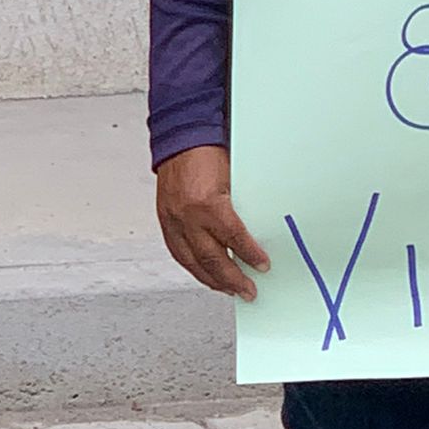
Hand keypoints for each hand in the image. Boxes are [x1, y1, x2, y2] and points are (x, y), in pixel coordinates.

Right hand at [156, 145, 269, 301]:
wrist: (180, 137)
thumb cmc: (207, 151)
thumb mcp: (233, 176)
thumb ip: (239, 205)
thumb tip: (256, 228)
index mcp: (208, 204)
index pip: (234, 239)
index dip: (250, 255)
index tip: (263, 266)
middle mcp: (188, 217)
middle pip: (212, 259)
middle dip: (232, 279)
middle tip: (248, 291)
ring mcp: (173, 221)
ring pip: (193, 262)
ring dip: (212, 280)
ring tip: (229, 290)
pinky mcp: (165, 221)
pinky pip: (178, 253)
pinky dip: (193, 267)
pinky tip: (204, 275)